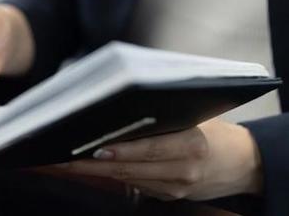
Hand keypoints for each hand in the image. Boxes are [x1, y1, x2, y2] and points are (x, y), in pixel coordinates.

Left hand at [58, 119, 262, 200]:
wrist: (240, 162)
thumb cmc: (213, 130)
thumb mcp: (193, 116)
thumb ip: (162, 115)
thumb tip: (119, 107)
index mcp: (192, 144)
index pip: (147, 148)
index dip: (119, 150)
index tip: (91, 148)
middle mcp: (184, 169)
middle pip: (130, 168)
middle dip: (93, 164)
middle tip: (64, 156)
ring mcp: (176, 187)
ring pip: (127, 178)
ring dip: (95, 171)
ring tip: (69, 161)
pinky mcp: (170, 195)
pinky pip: (136, 184)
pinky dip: (113, 175)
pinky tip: (92, 166)